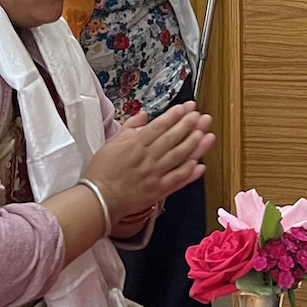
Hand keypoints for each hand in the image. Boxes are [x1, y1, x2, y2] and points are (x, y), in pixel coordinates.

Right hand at [84, 102, 213, 219]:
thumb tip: (143, 115)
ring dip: (195, 145)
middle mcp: (148, 158)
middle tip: (201, 116)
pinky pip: (178, 179)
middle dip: (190, 125)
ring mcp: (155, 174)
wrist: (100, 199)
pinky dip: (190, 172)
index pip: (160, 126)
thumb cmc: (103, 172)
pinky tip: (200, 164)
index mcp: (136, 144)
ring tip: (206, 134)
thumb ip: (129, 128)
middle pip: (173, 138)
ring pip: (179, 156)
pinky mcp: (159, 190)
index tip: (187, 107)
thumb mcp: (112, 143)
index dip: (176, 115)